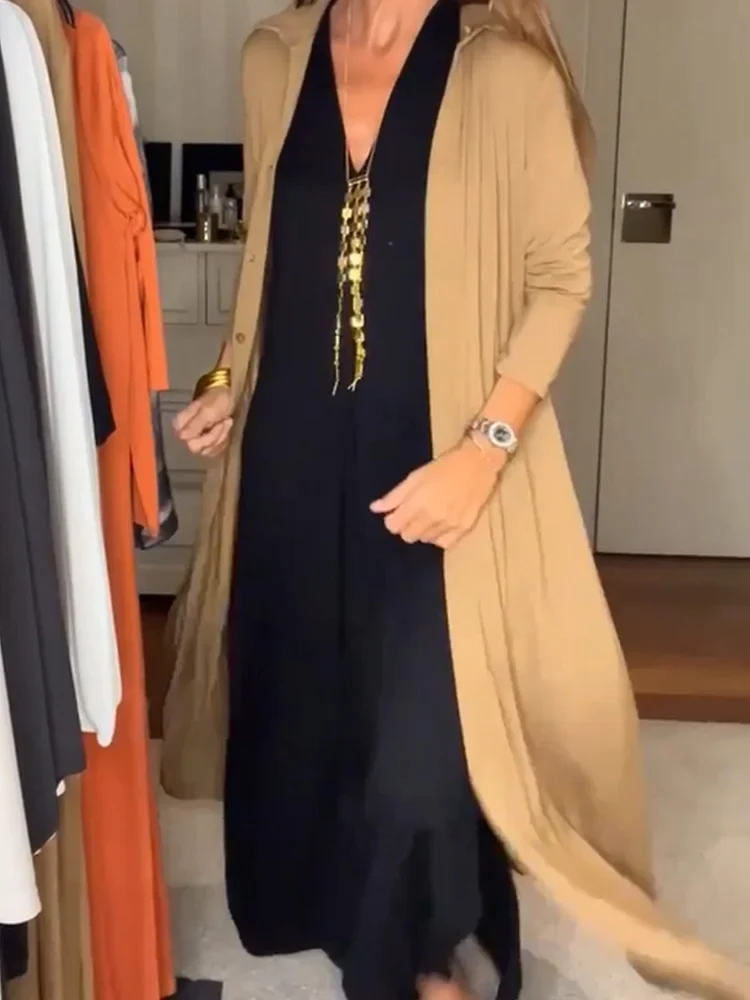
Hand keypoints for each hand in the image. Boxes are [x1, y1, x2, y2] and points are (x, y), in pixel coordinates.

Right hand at [173, 386, 233, 457]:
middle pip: (198, 448)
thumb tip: (182, 437)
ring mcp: (195, 440)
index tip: (218, 423)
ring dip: (221, 437)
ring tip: (226, 422)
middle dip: (215, 436)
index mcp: (181, 425)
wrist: (226, 396)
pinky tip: (226, 429)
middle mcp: (185, 435)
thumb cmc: (216, 401)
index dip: (207, 437)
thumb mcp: (207, 411)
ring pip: (207, 451)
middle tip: (224, 422)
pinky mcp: (205, 443)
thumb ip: (195, 424)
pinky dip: (222, 441)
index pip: (190, 443)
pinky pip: (213, 451)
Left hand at [370, 438, 505, 548]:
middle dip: (407, 526)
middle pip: (408, 536)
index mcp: (417, 503)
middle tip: (415, 512)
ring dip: (424, 531)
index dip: (392, 520)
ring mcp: (449, 524)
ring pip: (426, 540)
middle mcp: (432, 517)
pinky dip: (440, 537)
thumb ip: (394, 496)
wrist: (478, 462)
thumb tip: (375, 508)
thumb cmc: (444, 466)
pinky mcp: (464, 528)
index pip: (393, 526)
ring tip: (431, 514)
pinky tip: (442, 525)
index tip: (398, 513)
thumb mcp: (415, 477)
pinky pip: (444, 544)